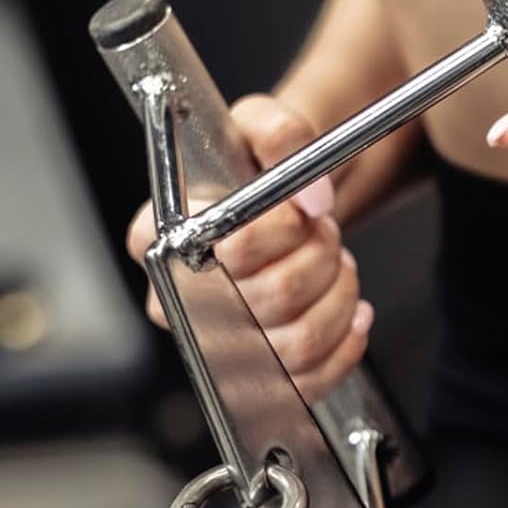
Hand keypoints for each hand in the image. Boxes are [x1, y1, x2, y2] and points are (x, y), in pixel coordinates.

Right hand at [126, 94, 373, 402]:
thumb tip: (310, 197)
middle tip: (322, 233)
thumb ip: (281, 135)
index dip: (282, 228)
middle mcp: (179, 296)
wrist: (273, 205)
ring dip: (337, 297)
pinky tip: (348, 309)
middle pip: (272, 297)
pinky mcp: (253, 376)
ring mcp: (216, 342)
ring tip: (334, 266)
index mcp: (159, 234)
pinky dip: (345, 343)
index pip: (229, 247)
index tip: (297, 210)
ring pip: (297, 344)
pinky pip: (309, 382)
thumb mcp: (258, 124)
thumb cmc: (251, 168)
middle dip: (319, 258)